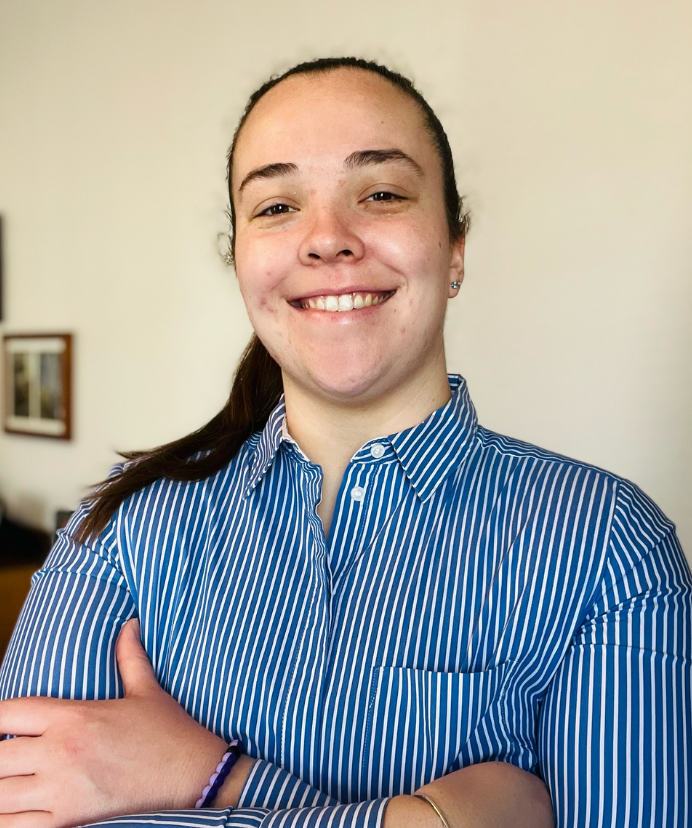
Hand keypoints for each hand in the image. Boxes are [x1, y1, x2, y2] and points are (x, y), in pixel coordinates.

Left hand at [0, 618, 253, 827]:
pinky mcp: (68, 821)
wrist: (193, 774)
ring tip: (8, 783)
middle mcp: (61, 751)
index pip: (6, 712)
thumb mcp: (147, 690)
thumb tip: (130, 624)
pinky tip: (13, 811)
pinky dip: (7, 821)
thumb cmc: (169, 732)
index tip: (0, 725)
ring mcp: (62, 790)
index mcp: (73, 716)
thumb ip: (129, 656)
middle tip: (4, 758)